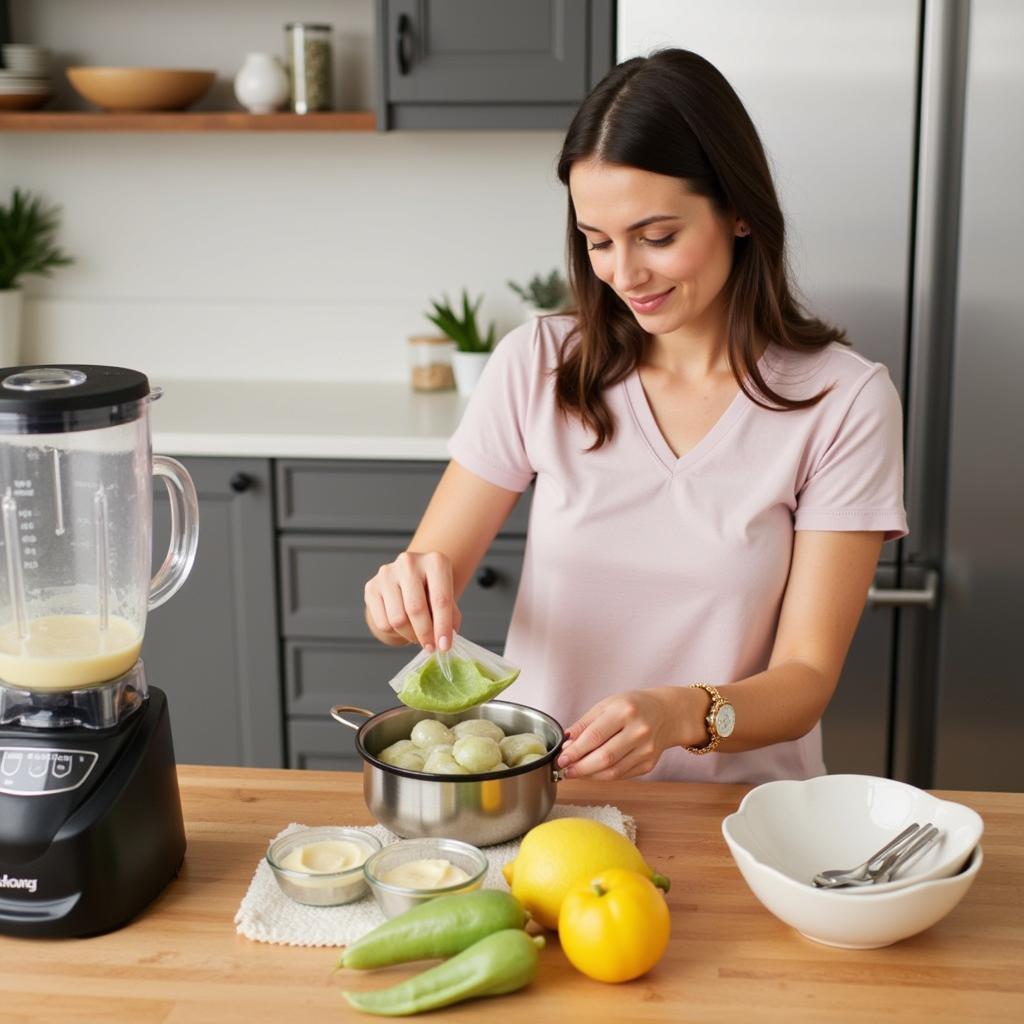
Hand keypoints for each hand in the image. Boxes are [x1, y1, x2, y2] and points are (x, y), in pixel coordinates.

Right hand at [364, 551, 461, 650]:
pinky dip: (394, 632)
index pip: (440, 599)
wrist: (406, 577)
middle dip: (425, 634)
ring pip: (397, 619)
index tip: (444, 647)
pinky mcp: (371, 587)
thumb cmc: (430, 589)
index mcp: (435, 561)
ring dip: (409, 635)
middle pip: (416, 609)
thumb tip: (446, 639)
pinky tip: (402, 626)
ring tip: (417, 635)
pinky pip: (382, 622)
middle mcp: (409, 562)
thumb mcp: (446, 596)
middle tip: (430, 647)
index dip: (443, 626)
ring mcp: (387, 573)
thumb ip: (450, 615)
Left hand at [556, 687, 687, 780]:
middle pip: (604, 758)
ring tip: (575, 772)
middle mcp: (639, 731)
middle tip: (565, 770)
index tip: (560, 759)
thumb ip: (585, 724)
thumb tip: (566, 744)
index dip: (575, 751)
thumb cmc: (633, 706)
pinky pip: (621, 775)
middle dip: (580, 767)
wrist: (666, 713)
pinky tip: (592, 772)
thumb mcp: (606, 705)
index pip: (594, 736)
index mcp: (625, 711)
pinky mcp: (649, 764)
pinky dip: (603, 776)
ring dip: (589, 775)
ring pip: (612, 772)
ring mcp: (646, 750)